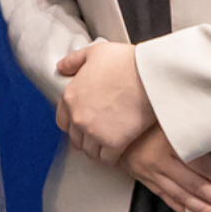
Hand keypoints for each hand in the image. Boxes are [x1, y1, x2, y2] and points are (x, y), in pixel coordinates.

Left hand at [50, 39, 154, 163]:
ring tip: (107, 144)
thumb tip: (61, 68)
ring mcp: (94, 132)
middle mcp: (78, 117)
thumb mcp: (94, 52)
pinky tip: (118, 151)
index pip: (62, 120)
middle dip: (85, 137)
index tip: (82, 123)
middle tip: (97, 134)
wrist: (149, 76)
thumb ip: (74, 60)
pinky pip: (107, 159)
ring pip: (90, 151)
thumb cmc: (125, 62)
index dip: (72, 122)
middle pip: (76, 138)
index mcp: (71, 97)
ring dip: (97, 149)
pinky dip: (111, 157)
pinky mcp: (113, 143)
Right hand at [123, 125, 210, 211]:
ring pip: (181, 196)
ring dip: (203, 210)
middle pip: (192, 184)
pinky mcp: (146, 180)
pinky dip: (182, 208)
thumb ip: (193, 129)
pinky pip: (166, 198)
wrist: (115, 126)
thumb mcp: (172, 118)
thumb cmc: (150, 118)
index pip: (199, 164)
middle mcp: (160, 161)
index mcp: (169, 142)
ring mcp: (151, 173)